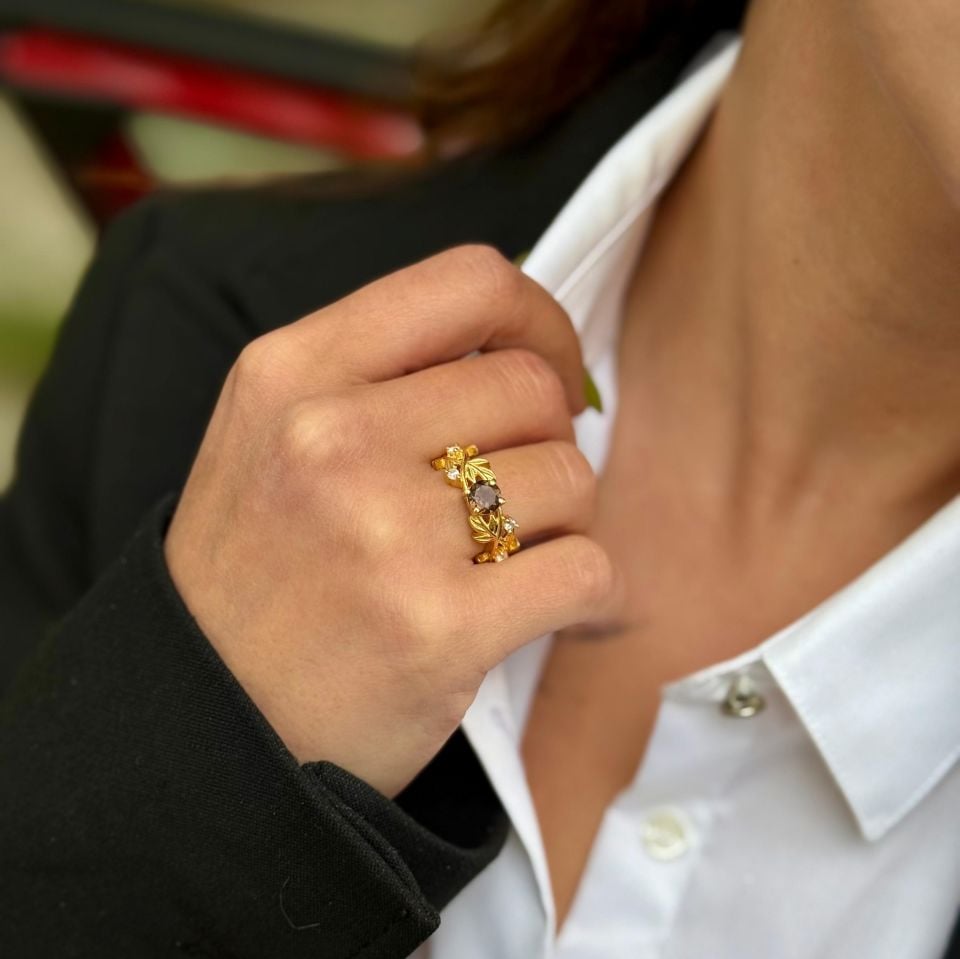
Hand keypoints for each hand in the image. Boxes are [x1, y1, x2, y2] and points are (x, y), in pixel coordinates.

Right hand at [164, 246, 619, 797]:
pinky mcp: (438, 628)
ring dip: (567, 521)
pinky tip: (569, 611)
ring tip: (522, 559)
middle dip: (552, 440)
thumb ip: (379, 378)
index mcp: (293, 372)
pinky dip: (597, 594)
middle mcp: (332, 437)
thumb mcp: (272, 437)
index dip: (541, 321)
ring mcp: (385, 533)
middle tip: (524, 493)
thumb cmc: (254, 578)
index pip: (471, 284)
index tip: (553, 373)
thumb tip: (526, 355)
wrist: (209, 722)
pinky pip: (586, 571)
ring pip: (570, 477)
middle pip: (531, 387)